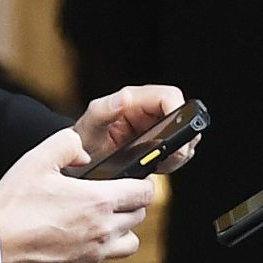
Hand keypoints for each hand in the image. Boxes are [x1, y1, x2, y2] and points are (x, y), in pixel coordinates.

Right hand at [0, 125, 150, 262]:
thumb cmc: (13, 204)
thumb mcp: (36, 160)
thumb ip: (67, 145)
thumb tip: (86, 155)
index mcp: (98, 202)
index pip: (144, 192)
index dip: (143, 184)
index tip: (136, 181)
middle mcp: (103, 231)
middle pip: (139, 216)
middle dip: (130, 204)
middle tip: (110, 197)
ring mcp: (94, 256)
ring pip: (129, 243)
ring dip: (121, 231)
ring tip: (99, 222)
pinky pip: (101, 261)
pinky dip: (95, 250)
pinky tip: (73, 239)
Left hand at [75, 82, 195, 171]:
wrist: (79, 164)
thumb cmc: (82, 143)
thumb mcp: (89, 127)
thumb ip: (103, 111)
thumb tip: (123, 98)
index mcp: (134, 100)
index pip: (169, 96)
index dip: (179, 112)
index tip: (175, 136)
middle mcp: (148, 110)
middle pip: (182, 115)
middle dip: (181, 137)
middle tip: (168, 155)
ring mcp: (155, 126)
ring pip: (183, 133)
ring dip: (178, 151)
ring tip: (160, 162)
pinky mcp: (158, 143)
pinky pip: (178, 148)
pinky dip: (174, 160)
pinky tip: (158, 165)